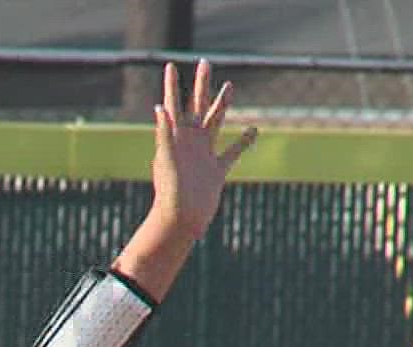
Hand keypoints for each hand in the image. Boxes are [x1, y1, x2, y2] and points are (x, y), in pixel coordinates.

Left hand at [149, 60, 256, 238]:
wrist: (181, 219)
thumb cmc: (169, 192)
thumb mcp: (166, 159)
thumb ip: (163, 133)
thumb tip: (159, 106)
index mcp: (175, 137)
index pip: (172, 104)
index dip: (171, 85)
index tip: (171, 64)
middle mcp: (189, 142)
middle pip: (197, 105)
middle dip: (201, 84)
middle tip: (205, 62)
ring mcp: (203, 154)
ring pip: (216, 122)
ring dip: (223, 104)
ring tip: (230, 85)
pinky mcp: (216, 170)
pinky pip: (233, 152)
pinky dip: (244, 141)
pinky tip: (253, 130)